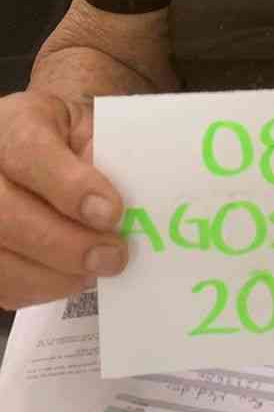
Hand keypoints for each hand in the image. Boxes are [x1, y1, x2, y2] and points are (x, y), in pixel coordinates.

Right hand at [0, 91, 126, 309]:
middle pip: (5, 215)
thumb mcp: (94, 127)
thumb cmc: (74, 138)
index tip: (112, 213)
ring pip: (0, 258)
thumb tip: (122, 208)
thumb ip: (106, 156)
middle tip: (112, 256)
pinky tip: (71, 277)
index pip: (29, 153)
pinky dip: (42, 288)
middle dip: (65, 244)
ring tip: (96, 270)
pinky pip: (4, 284)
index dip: (70, 187)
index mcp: (15, 123)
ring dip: (54, 275)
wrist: (51, 144)